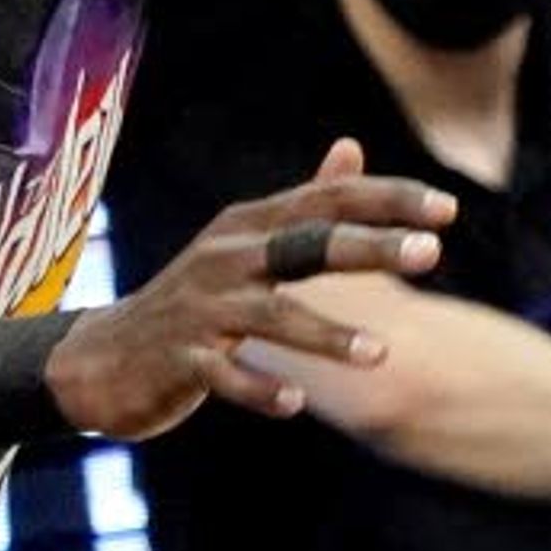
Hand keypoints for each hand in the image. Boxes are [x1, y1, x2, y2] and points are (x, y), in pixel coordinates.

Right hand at [48, 139, 453, 440]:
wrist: (102, 358)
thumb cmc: (194, 298)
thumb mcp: (244, 242)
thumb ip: (303, 203)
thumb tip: (352, 149)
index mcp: (250, 226)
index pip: (327, 199)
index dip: (387, 199)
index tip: (448, 208)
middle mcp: (227, 256)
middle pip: (305, 245)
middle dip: (370, 247)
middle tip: (433, 251)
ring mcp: (202, 309)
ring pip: (271, 316)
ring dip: (327, 335)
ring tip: (381, 353)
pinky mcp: (181, 359)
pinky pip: (224, 375)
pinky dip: (259, 387)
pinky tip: (296, 401)